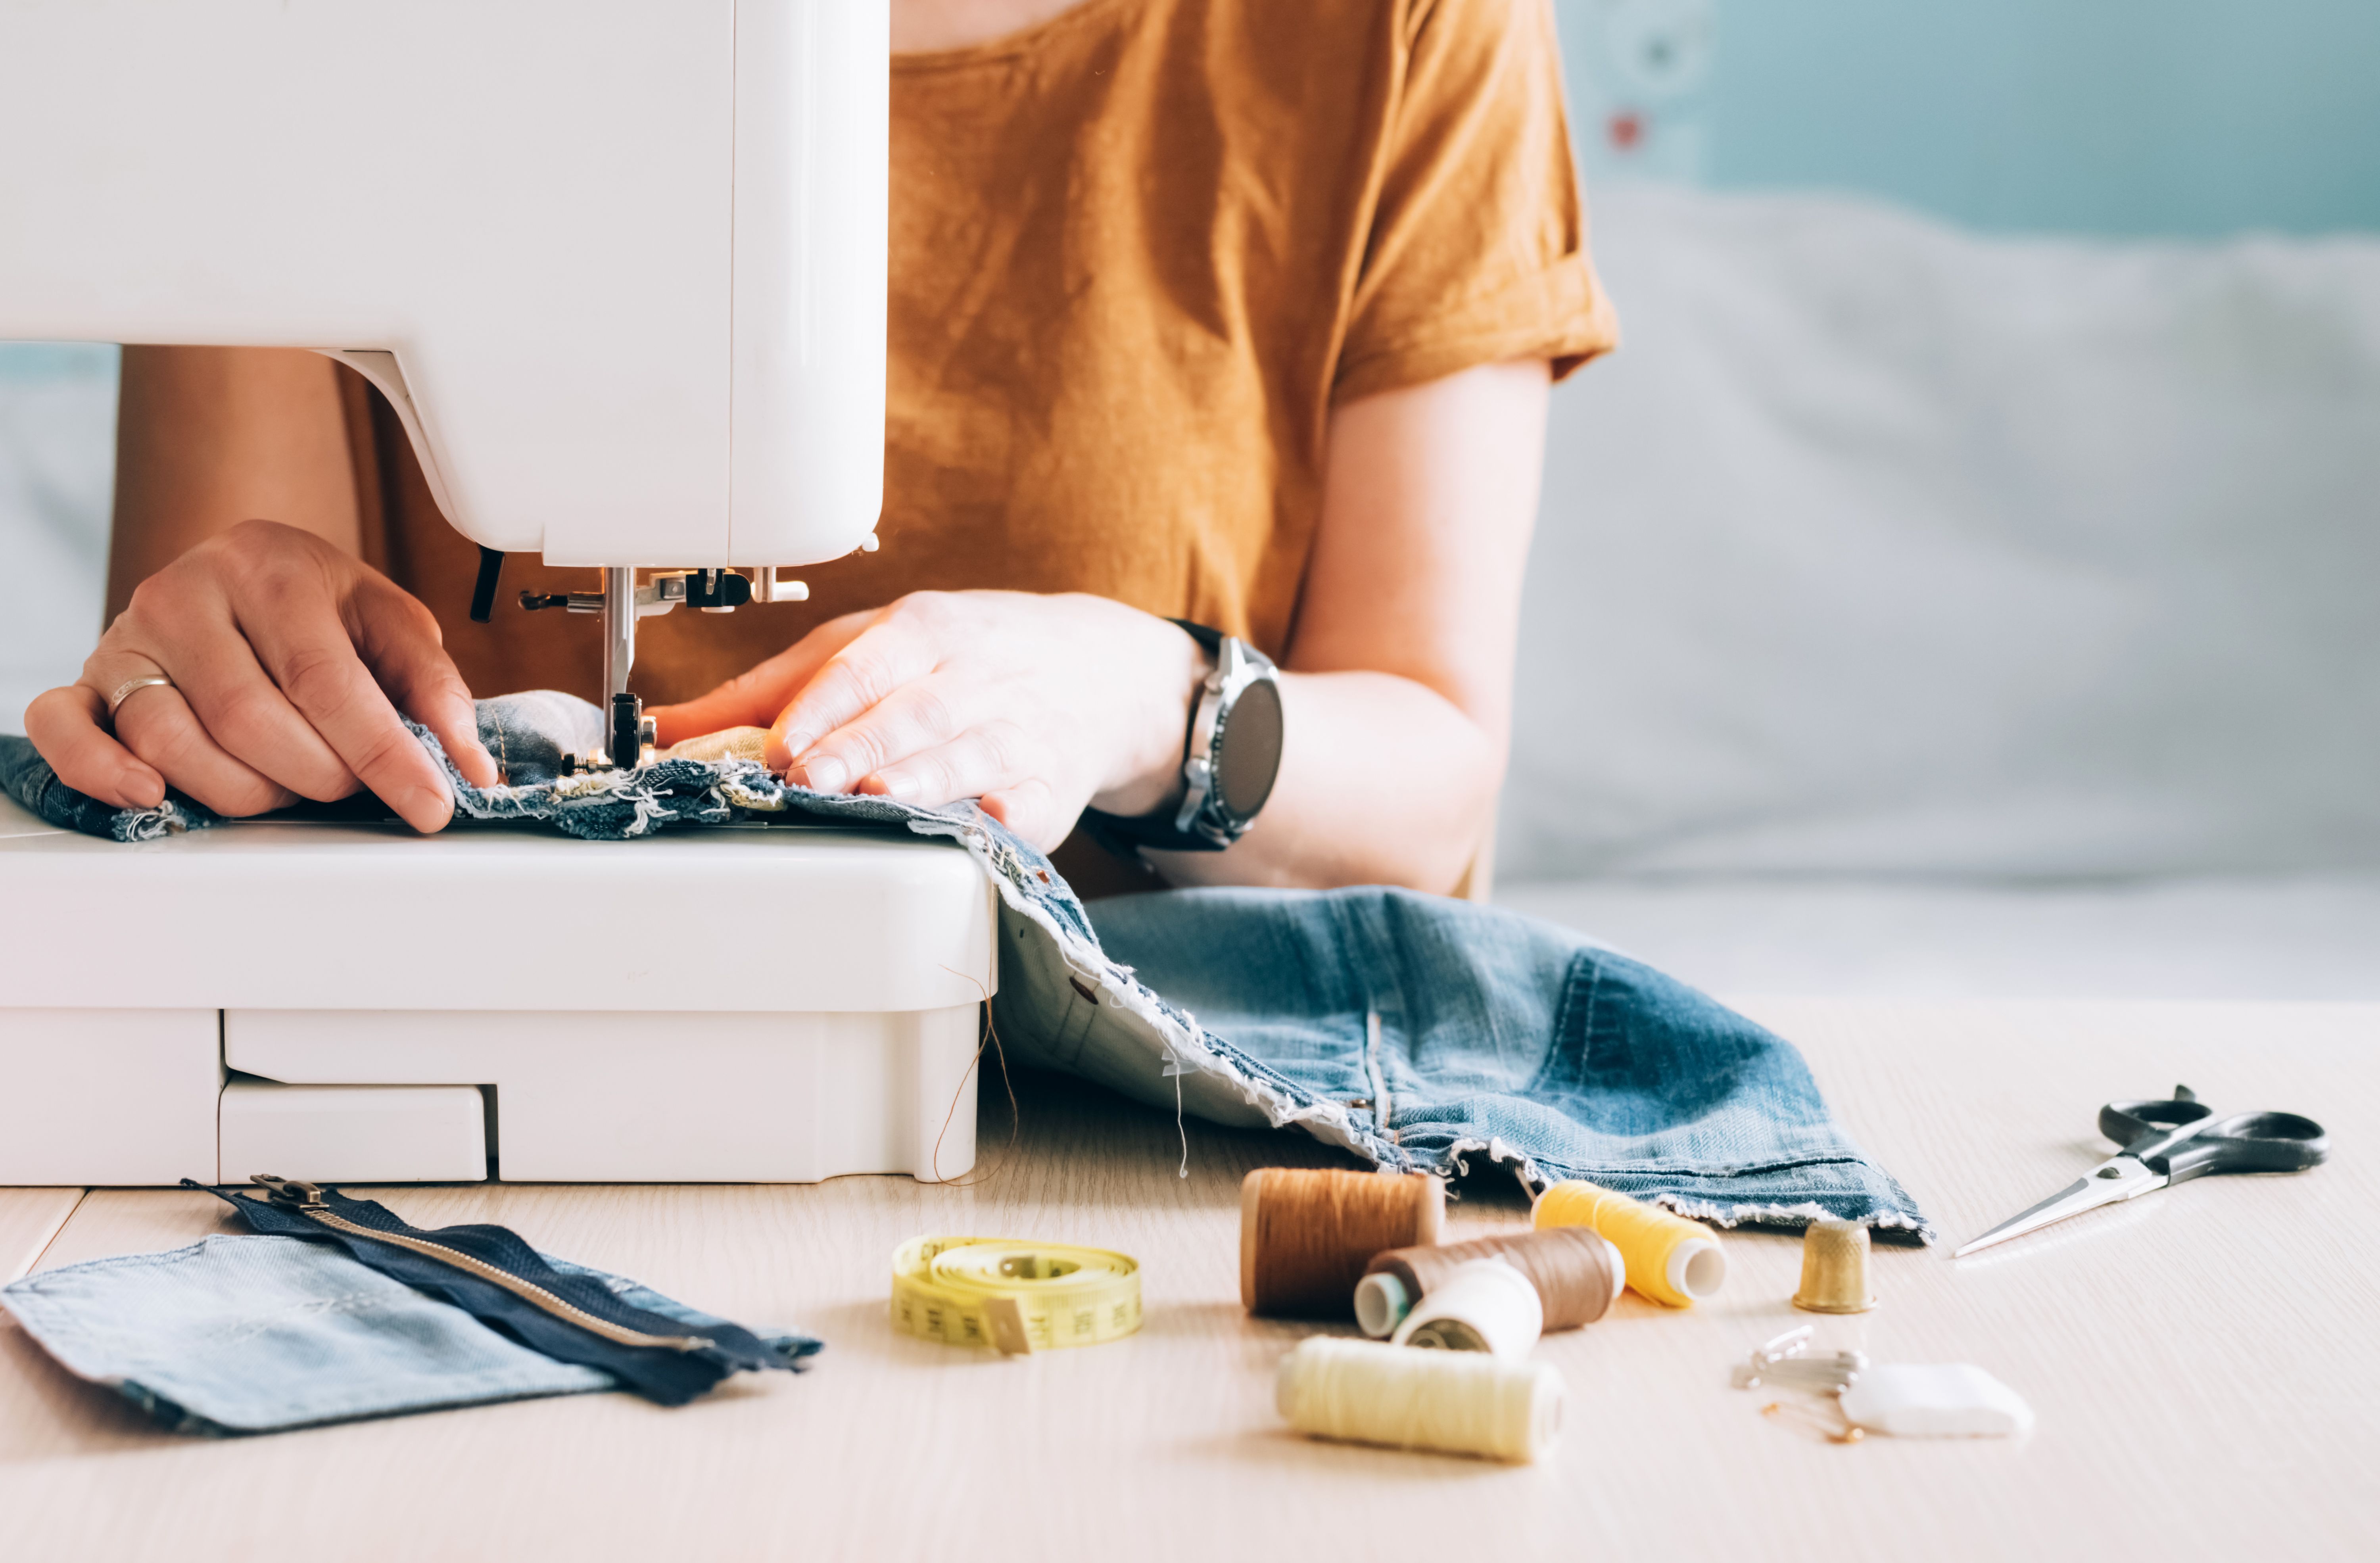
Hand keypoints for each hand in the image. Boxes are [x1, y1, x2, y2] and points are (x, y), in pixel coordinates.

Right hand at [24, 519, 498, 830]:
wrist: (244, 577)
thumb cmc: (321, 609)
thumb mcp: (390, 625)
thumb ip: (432, 688)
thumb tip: (470, 764)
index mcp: (269, 567)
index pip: (326, 680)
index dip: (383, 753)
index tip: (430, 804)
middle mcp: (185, 594)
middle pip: (248, 719)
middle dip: (315, 774)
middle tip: (345, 782)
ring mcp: (127, 638)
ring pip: (171, 743)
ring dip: (242, 790)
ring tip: (283, 781)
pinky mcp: (87, 680)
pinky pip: (64, 729)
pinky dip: (100, 772)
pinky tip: (151, 795)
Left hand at [650, 591, 1205, 849]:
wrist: (1095, 668)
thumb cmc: (962, 658)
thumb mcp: (872, 644)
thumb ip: (771, 688)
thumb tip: (667, 724)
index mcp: (922, 631)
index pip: (862, 667)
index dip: (817, 708)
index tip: (773, 745)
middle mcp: (973, 677)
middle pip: (911, 712)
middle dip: (859, 746)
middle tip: (808, 779)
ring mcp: (1018, 730)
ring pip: (970, 753)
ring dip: (924, 778)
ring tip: (880, 799)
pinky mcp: (1054, 785)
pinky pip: (1032, 801)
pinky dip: (1010, 814)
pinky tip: (987, 823)